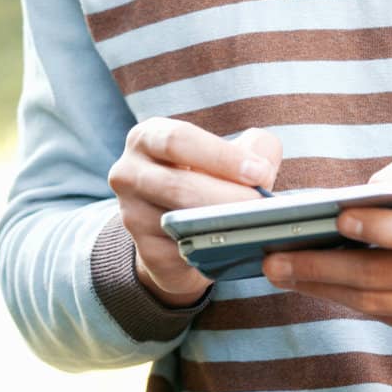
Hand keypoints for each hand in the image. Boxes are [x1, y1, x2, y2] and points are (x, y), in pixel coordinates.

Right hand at [108, 118, 282, 306]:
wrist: (182, 229)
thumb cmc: (208, 180)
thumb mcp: (229, 155)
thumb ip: (252, 148)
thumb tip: (262, 166)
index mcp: (148, 138)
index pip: (178, 140)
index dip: (220, 156)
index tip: (258, 171)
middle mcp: (130, 173)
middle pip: (178, 185)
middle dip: (226, 195)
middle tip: (262, 204)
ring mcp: (133, 215)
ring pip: (177, 221)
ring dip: (220, 223)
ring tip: (254, 223)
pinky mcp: (146, 252)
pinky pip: (180, 253)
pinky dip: (212, 250)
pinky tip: (236, 246)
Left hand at [261, 148, 391, 337]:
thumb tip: (358, 195)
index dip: (381, 228)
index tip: (338, 217)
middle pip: (387, 275)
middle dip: (326, 266)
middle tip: (277, 256)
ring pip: (376, 301)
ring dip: (322, 287)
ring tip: (280, 271)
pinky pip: (380, 314)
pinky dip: (341, 298)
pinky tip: (309, 283)